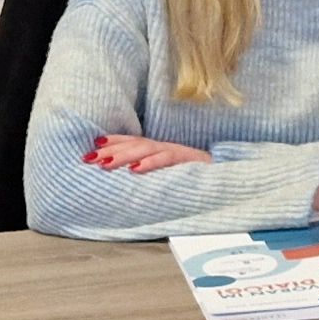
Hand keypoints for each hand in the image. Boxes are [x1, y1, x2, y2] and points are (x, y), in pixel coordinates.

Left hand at [85, 133, 209, 173]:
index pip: (132, 141)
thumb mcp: (169, 175)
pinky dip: (151, 163)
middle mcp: (166, 147)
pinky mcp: (189, 160)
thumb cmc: (197, 178)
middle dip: (110, 150)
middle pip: (134, 144)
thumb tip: (127, 178)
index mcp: (159, 149)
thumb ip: (151, 172)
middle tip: (89, 158)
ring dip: (124, 155)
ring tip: (105, 163)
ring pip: (146, 149)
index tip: (91, 145)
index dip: (113, 141)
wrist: (228, 177)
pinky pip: (167, 159)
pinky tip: (135, 170)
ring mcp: (177, 152)